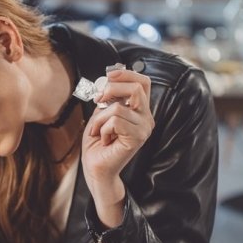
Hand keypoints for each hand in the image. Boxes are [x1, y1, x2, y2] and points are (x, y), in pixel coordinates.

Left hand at [81, 69, 153, 225]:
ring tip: (99, 132)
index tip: (108, 76)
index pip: (142, 83)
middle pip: (135, 88)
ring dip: (100, 119)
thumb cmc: (98, 143)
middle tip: (98, 101)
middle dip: (111, 90)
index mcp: (140, 111)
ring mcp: (144, 129)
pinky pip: (115, 121)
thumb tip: (109, 80)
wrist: (95, 168)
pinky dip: (103, 128)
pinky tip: (104, 139)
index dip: (126, 74)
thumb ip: (108, 99)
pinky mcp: (137, 138)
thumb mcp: (101, 114)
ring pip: (118, 108)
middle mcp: (146, 118)